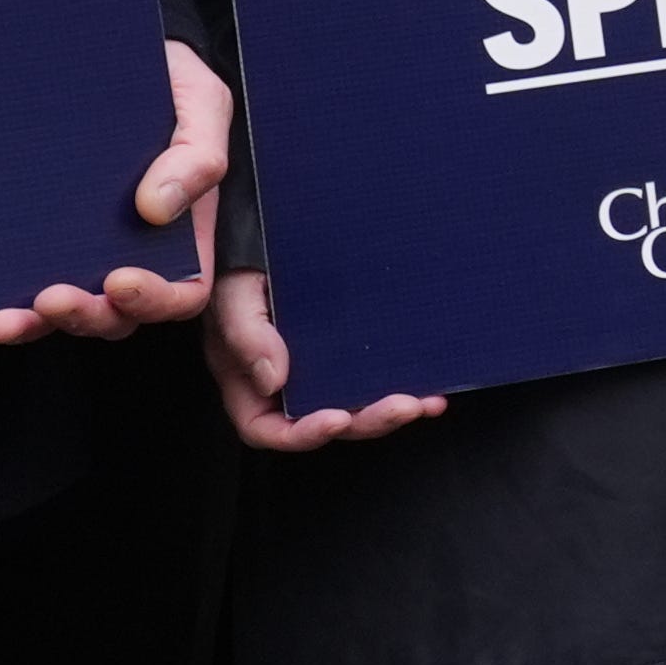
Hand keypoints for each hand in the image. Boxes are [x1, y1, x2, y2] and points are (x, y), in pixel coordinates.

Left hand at [0, 39, 231, 341]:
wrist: (114, 56)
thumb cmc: (172, 83)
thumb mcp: (201, 105)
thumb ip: (198, 155)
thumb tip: (156, 209)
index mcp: (188, 230)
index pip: (184, 289)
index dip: (156, 299)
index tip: (123, 280)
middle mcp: (139, 253)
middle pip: (124, 314)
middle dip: (91, 314)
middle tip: (56, 296)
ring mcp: (89, 253)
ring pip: (76, 313)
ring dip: (44, 324)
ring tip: (12, 316)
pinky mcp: (45, 246)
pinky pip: (31, 297)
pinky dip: (15, 315)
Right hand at [208, 268, 446, 453]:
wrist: (266, 230)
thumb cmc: (239, 265)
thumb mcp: (233, 295)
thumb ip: (246, 335)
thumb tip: (273, 380)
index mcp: (248, 382)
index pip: (267, 429)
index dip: (303, 434)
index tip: (338, 418)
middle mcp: (285, 384)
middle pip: (325, 422)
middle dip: (368, 421)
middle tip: (405, 406)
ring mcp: (320, 370)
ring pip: (356, 406)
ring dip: (392, 410)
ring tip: (426, 401)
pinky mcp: (350, 350)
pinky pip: (376, 378)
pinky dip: (405, 385)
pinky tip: (432, 386)